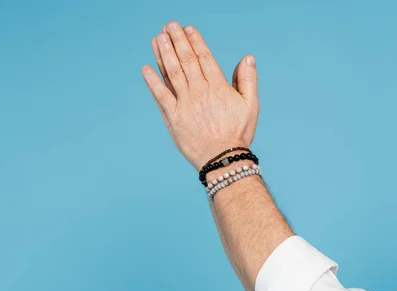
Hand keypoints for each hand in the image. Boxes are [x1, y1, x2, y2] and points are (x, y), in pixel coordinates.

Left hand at [142, 21, 259, 170]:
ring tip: (157, 38)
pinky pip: (161, 96)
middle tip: (169, 26)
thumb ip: (248, 79)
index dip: (195, 41)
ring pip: (172, 74)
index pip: (204, 58)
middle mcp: (200, 92)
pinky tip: (146, 68)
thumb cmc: (238, 133)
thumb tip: (247, 57)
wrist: (222, 158)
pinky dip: (153, 82)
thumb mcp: (250, 105)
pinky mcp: (173, 118)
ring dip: (163, 54)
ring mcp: (185, 105)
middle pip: (186, 61)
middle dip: (176, 41)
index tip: (187, 28)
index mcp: (219, 87)